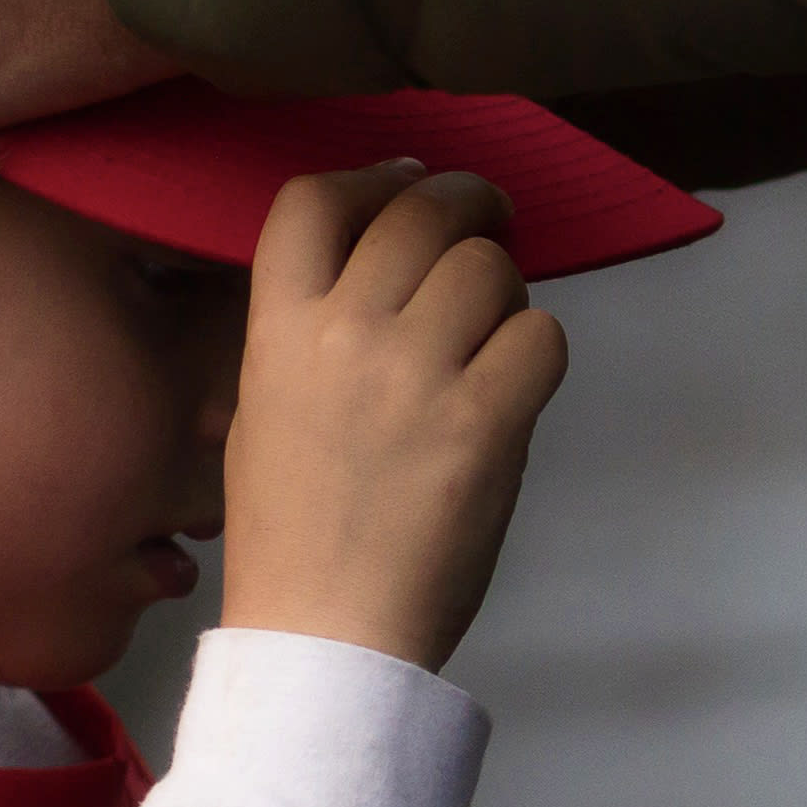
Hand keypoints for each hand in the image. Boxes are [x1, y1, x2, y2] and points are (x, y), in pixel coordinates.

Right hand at [222, 166, 567, 670]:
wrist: (328, 633)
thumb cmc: (295, 533)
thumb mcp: (264, 410)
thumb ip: (311, 331)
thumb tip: (384, 268)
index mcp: (275, 331)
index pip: (313, 199)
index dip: (372, 174)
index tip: (408, 180)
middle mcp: (345, 335)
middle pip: (420, 213)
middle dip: (468, 203)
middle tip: (491, 219)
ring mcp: (417, 376)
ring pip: (491, 268)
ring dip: (505, 289)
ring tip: (494, 330)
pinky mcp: (485, 422)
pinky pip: (542, 337)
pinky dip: (540, 350)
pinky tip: (516, 385)